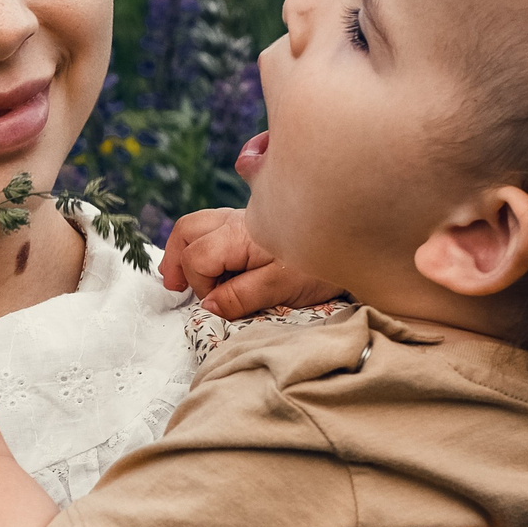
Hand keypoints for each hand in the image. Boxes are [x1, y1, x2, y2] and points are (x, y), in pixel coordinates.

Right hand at [161, 208, 344, 319]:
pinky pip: (216, 227)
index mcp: (241, 235)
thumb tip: (208, 306)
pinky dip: (203, 244)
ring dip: (185, 249)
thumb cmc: (321, 267)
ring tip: (182, 276)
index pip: (197, 258)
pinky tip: (212, 264)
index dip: (200, 285)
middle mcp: (238, 221)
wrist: (355, 243)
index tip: (218, 303)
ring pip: (198, 224)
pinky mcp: (255, 225)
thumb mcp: (281, 288)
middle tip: (173, 287)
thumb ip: (242, 296)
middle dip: (175, 258)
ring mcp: (245, 220)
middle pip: (188, 230)